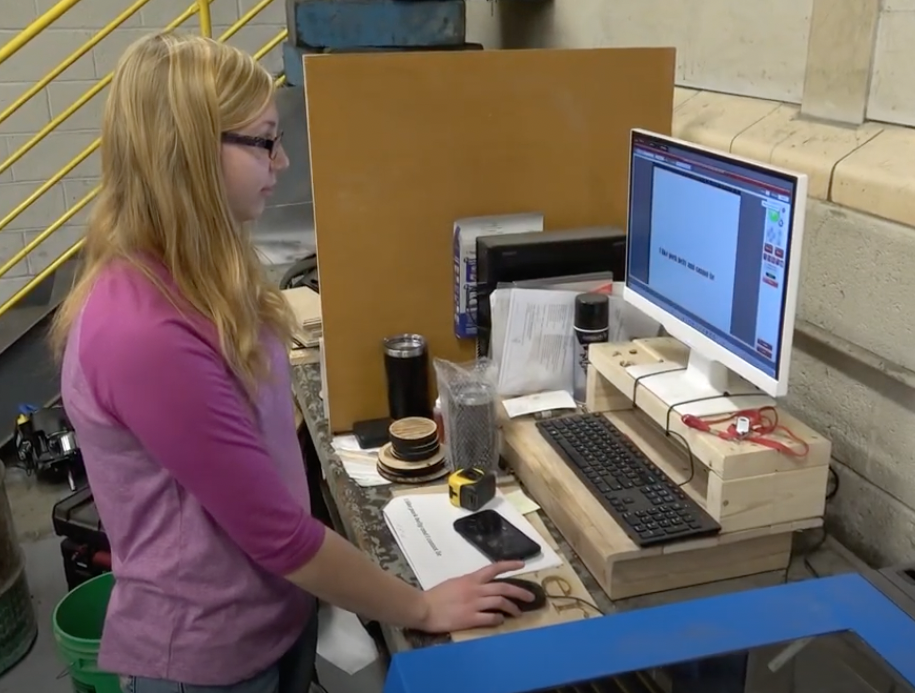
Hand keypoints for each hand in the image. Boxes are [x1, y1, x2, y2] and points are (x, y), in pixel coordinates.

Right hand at [414, 562, 534, 632]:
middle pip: (503, 587)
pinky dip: (498, 619)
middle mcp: (475, 589)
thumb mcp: (455, 583)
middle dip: (520, 591)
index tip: (522, 565)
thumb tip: (481, 587)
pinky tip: (500, 621)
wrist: (423, 608)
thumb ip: (469, 584)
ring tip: (518, 612)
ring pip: (500, 602)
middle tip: (530, 597)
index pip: (494, 568)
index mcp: (471, 579)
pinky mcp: (470, 618)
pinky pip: (490, 618)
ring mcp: (474, 604)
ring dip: (512, 607)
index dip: (509, 565)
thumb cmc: (436, 595)